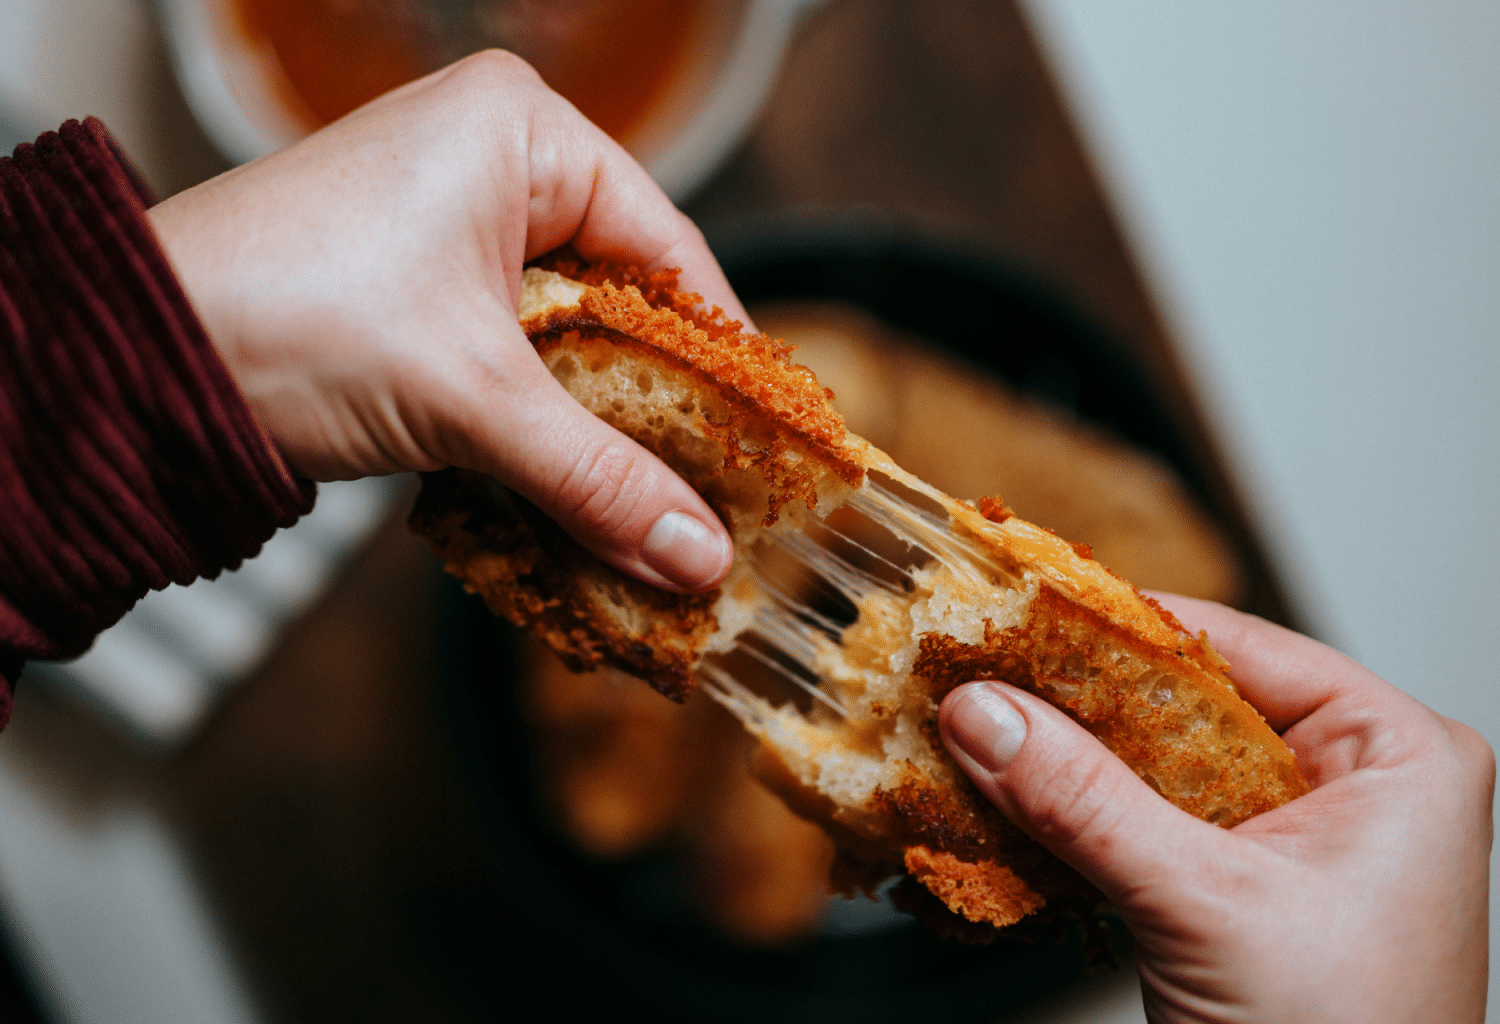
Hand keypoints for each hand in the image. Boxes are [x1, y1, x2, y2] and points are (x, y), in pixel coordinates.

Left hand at [144, 50, 737, 591]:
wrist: (128, 366)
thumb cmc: (286, 319)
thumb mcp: (472, 399)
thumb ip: (599, 477)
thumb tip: (702, 554)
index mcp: (521, 132)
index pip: (670, 248)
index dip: (724, 355)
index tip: (767, 441)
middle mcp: (493, 167)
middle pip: (624, 303)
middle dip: (660, 409)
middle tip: (717, 495)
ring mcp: (451, 234)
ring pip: (570, 346)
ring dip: (600, 436)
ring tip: (656, 515)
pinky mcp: (418, 299)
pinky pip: (516, 368)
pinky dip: (542, 436)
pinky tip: (577, 501)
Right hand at [940, 595, 1492, 1023]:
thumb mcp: (1206, 906)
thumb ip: (1085, 802)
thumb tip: (986, 713)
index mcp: (1396, 753)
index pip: (1236, 647)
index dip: (1120, 625)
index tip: (1020, 607)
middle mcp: (1354, 781)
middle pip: (1189, 702)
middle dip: (1083, 699)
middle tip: (986, 669)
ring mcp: (1299, 837)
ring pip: (1160, 763)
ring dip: (1072, 760)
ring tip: (985, 727)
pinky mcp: (1246, 887)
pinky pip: (1151, 821)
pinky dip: (1083, 817)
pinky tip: (1014, 799)